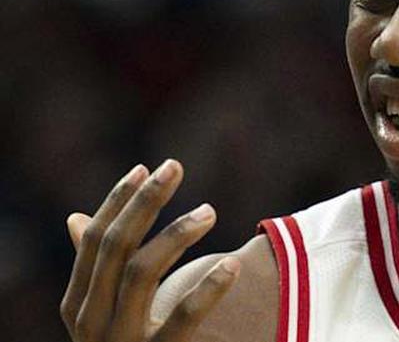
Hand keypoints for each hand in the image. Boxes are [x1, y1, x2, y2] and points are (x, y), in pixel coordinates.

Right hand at [60, 160, 240, 341]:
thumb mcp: (102, 310)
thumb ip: (95, 268)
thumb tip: (74, 219)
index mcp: (78, 305)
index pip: (95, 242)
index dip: (118, 202)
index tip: (146, 167)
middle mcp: (91, 323)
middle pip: (116, 248)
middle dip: (145, 202)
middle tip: (175, 166)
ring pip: (141, 273)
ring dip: (176, 235)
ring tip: (210, 211)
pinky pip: (183, 320)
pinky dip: (208, 290)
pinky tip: (233, 264)